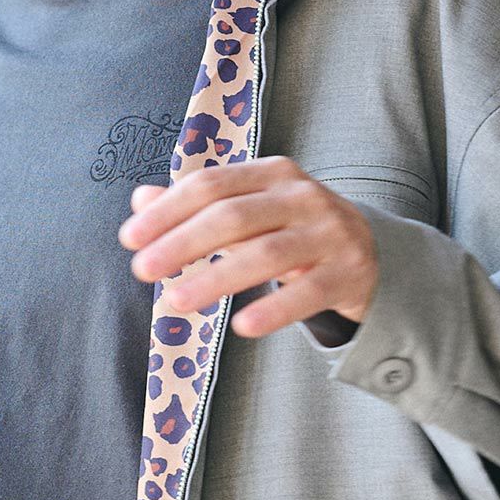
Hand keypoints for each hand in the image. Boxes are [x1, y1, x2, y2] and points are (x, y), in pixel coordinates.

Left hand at [116, 155, 378, 338]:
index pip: (211, 186)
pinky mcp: (346, 272)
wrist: (369, 252)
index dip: (168, 211)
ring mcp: (328, 233)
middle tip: (142, 270)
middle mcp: (301, 196)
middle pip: (233, 216)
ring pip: (266, 253)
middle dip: (182, 243)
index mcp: (271, 173)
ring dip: (216, 278)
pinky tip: (242, 326)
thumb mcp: (249, 207)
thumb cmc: (292, 228)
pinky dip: (274, 309)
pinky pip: (307, 293)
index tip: (130, 239)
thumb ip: (197, 203)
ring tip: (176, 302)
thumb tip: (139, 199)